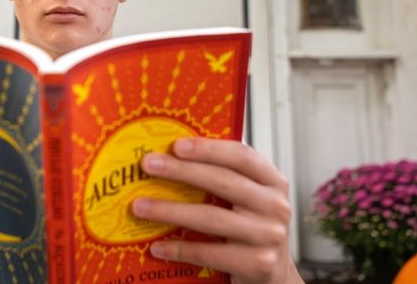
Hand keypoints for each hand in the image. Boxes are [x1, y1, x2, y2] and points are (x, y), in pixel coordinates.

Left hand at [131, 138, 303, 283]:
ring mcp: (269, 236)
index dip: (208, 149)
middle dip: (181, 172)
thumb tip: (171, 156)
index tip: (176, 145)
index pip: (241, 156)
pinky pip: (210, 254)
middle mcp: (275, 205)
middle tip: (148, 165)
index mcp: (272, 181)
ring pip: (212, 218)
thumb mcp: (246, 197)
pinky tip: (157, 246)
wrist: (272, 273)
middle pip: (223, 182)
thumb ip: (223, 176)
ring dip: (171, 211)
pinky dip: (180, 249)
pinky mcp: (258, 265)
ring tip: (140, 206)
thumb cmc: (251, 227)